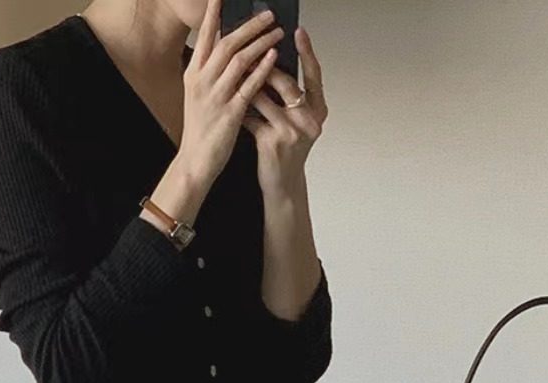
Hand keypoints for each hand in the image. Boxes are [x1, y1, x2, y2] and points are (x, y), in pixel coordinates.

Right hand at [177, 0, 284, 191]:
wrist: (195, 161)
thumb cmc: (200, 130)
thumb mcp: (198, 96)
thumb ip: (210, 73)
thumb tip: (226, 52)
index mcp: (194, 74)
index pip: (206, 36)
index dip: (215, 14)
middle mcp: (202, 81)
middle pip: (227, 43)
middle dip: (249, 26)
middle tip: (268, 14)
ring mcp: (216, 96)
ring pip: (240, 60)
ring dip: (260, 42)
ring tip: (276, 31)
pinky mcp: (230, 112)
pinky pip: (248, 85)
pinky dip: (262, 69)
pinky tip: (273, 57)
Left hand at [243, 27, 326, 196]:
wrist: (282, 185)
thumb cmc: (286, 150)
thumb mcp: (297, 122)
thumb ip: (291, 98)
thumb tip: (273, 63)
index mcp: (318, 111)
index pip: (315, 74)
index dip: (307, 52)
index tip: (297, 31)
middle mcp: (309, 121)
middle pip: (287, 83)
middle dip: (265, 66)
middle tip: (250, 50)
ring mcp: (291, 133)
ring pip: (265, 97)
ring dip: (247, 84)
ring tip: (234, 72)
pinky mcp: (272, 143)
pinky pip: (251, 116)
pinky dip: (240, 108)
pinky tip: (229, 101)